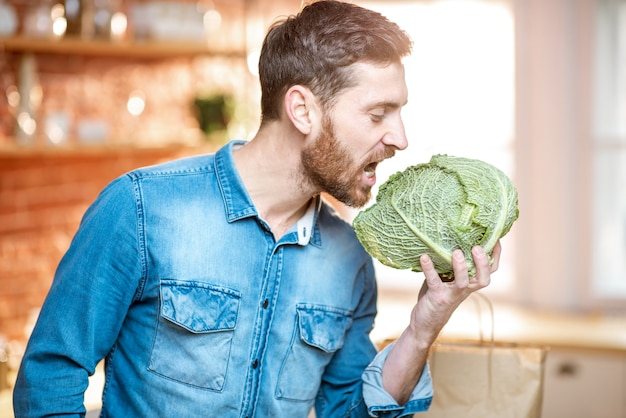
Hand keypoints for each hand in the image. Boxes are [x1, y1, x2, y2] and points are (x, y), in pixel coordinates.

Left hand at [380, 241, 501, 403]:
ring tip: (456, 252)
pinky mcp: (437, 297)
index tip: (496, 239)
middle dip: (482, 263)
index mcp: (470, 284)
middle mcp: (465, 289)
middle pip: (483, 278)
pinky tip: (424, 257)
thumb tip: (448, 237)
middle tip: (477, 247)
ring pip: (463, 282)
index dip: (495, 256)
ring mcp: (451, 294)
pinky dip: (429, 269)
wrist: (424, 324)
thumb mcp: (447, 278)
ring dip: (460, 267)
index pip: (489, 270)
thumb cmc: (437, 296)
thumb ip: (449, 262)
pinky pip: (434, 281)